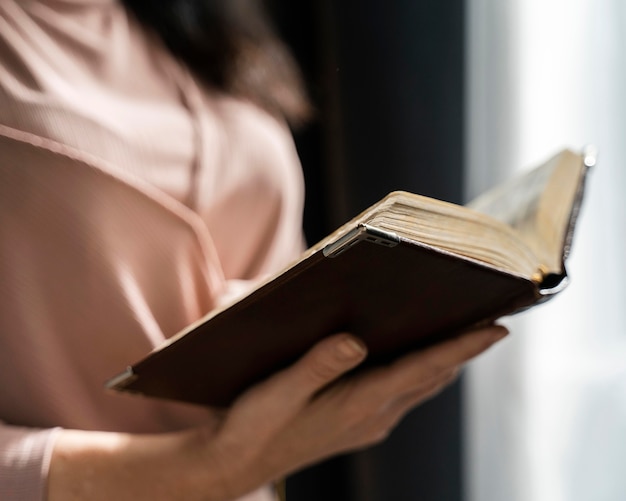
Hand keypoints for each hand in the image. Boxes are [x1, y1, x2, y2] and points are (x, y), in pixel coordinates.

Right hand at [183, 324, 508, 497]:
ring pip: (419, 388)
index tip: (497, 328)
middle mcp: (373, 416)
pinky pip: (402, 396)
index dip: (463, 348)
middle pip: (432, 378)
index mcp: (361, 404)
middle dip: (462, 352)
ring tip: (459, 336)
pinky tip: (412, 360)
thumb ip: (319, 365)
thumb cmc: (255, 426)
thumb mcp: (281, 391)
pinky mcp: (356, 425)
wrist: (236, 463)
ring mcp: (367, 424)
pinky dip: (419, 374)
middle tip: (486, 320)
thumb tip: (356, 340)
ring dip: (443, 363)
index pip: (425, 369)